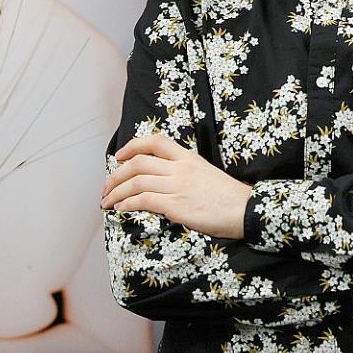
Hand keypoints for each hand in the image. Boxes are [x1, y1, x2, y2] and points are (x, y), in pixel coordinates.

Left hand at [102, 134, 252, 239]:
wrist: (246, 210)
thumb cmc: (229, 197)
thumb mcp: (206, 174)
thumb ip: (184, 174)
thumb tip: (163, 183)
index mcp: (188, 158)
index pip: (156, 141)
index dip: (133, 145)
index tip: (120, 156)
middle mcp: (181, 169)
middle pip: (138, 163)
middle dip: (116, 175)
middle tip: (107, 186)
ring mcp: (178, 186)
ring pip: (136, 182)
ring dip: (116, 192)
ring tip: (107, 201)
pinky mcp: (176, 205)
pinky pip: (143, 200)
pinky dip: (127, 203)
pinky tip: (121, 208)